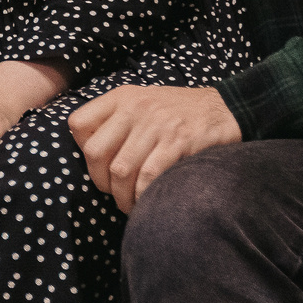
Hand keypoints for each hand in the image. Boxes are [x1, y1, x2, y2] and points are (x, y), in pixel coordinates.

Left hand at [67, 84, 240, 212]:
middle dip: (100, 182)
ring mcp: (157, 125)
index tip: (98, 164)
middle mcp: (135, 108)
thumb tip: (90, 154)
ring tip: (130, 204)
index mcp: (121, 97)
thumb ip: (115, 119)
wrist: (224, 107)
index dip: (81, 150)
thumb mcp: (142, 101)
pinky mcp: (179, 142)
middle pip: (95, 153)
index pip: (78, 124)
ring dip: (122, 196)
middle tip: (114, 193)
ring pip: (121, 170)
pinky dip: (144, 195)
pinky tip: (148, 201)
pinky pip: (149, 176)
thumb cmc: (177, 111)